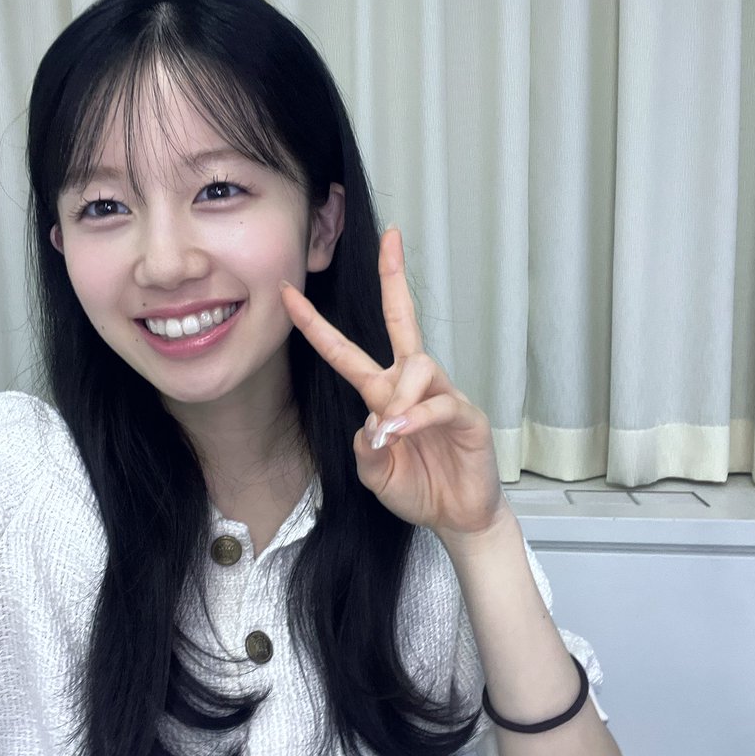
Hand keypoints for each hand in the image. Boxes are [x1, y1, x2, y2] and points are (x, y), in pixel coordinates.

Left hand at [280, 228, 509, 537]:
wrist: (457, 517)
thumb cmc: (417, 488)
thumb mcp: (374, 474)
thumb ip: (363, 450)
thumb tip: (371, 424)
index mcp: (381, 394)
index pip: (345, 351)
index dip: (316, 324)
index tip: (289, 294)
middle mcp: (410, 385)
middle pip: (402, 320)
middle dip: (394, 278)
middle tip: (390, 238)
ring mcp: (441, 394)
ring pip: (418, 366)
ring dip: (399, 396)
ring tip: (391, 433)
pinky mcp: (466, 414)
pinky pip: (439, 402)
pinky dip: (417, 416)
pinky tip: (404, 432)